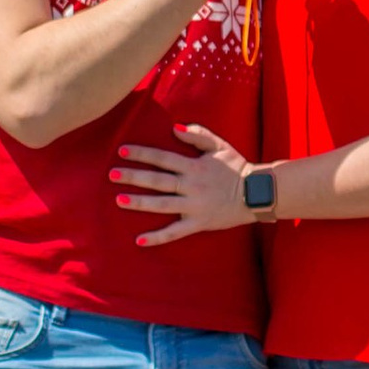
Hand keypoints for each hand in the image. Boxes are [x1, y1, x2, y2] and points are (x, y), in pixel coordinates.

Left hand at [114, 128, 258, 245]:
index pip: (162, 158)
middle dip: (133, 177)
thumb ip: (197, 134)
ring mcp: (193, 206)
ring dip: (139, 203)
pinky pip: (175, 232)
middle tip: (112, 175)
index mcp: (194, 166)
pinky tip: (139, 240)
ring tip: (119, 200)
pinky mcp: (198, 223)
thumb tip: (174, 128)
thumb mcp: (219, 145)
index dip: (142, 154)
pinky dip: (157, 237)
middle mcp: (191, 185)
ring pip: (161, 204)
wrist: (256, 192)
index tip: (122, 151)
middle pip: (157, 180)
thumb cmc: (236, 167)